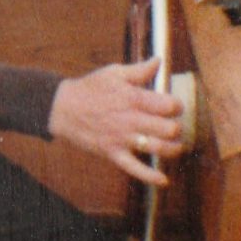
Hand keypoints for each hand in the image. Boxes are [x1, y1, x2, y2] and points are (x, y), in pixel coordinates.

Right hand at [47, 58, 182, 185]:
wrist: (62, 108)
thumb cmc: (89, 88)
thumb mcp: (113, 73)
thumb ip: (139, 70)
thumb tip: (158, 61)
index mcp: (133, 97)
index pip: (169, 105)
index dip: (177, 106)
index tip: (175, 107)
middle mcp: (131, 119)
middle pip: (168, 129)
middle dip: (176, 128)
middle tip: (174, 126)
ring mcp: (122, 138)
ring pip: (158, 149)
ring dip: (173, 149)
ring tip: (175, 146)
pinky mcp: (113, 154)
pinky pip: (135, 169)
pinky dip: (151, 177)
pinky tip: (163, 180)